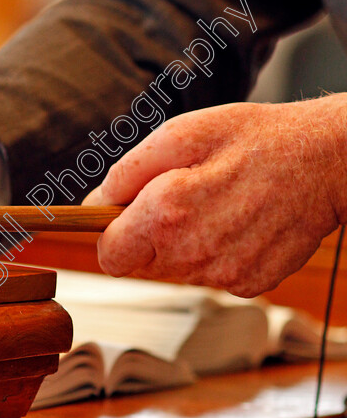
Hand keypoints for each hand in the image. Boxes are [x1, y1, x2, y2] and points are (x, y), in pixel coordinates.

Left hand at [83, 94, 346, 296]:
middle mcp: (191, 254)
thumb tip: (94, 206)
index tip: (124, 215)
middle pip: (140, 263)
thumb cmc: (254, 139)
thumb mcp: (180, 134)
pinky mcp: (248, 284)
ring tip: (218, 203)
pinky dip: (216, 251)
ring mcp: (222, 274)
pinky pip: (210, 274)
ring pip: (175, 269)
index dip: (112, 234)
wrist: (329, 160)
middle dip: (148, 234)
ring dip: (184, 242)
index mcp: (166, 214)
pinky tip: (239, 221)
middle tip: (181, 195)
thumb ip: (125, 174)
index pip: (109, 255)